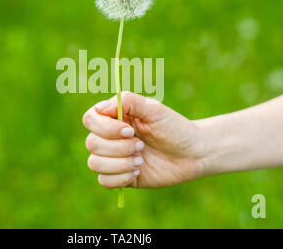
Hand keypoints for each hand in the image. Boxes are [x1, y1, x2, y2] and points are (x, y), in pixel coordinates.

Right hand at [82, 92, 205, 188]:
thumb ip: (128, 101)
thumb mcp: (154, 109)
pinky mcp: (119, 176)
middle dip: (118, 147)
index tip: (129, 130)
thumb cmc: (174, 127)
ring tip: (140, 160)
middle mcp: (110, 137)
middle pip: (92, 143)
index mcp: (114, 117)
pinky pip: (104, 181)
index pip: (90, 119)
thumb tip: (101, 108)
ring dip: (119, 163)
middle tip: (142, 146)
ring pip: (94, 163)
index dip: (105, 127)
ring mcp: (113, 158)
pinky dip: (120, 177)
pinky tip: (138, 172)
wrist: (193, 154)